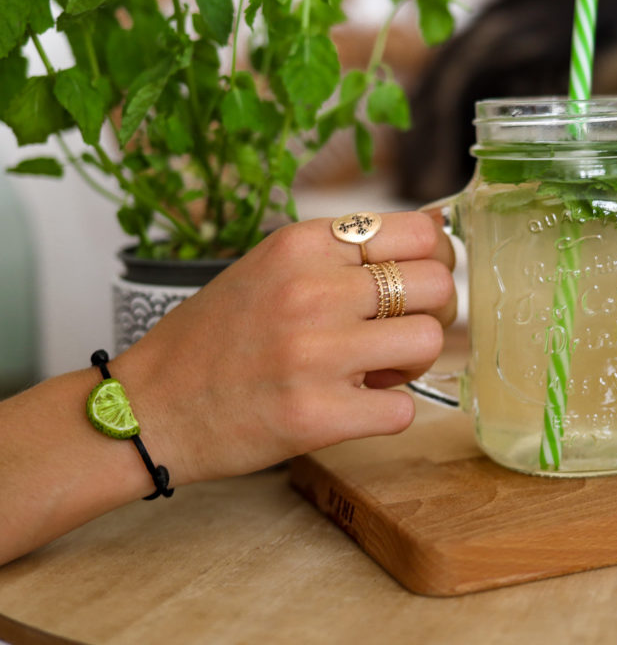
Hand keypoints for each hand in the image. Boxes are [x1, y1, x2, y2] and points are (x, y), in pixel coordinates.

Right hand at [112, 211, 455, 485]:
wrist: (149, 406)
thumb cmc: (217, 337)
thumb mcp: (273, 266)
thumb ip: (346, 252)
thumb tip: (438, 229)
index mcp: (302, 245)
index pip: (421, 231)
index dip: (435, 259)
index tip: (417, 281)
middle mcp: (312, 290)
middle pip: (438, 285)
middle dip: (431, 313)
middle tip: (398, 332)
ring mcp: (316, 353)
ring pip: (429, 342)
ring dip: (411, 363)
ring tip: (373, 371)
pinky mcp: (318, 415)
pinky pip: (405, 409)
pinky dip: (388, 412)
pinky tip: (352, 407)